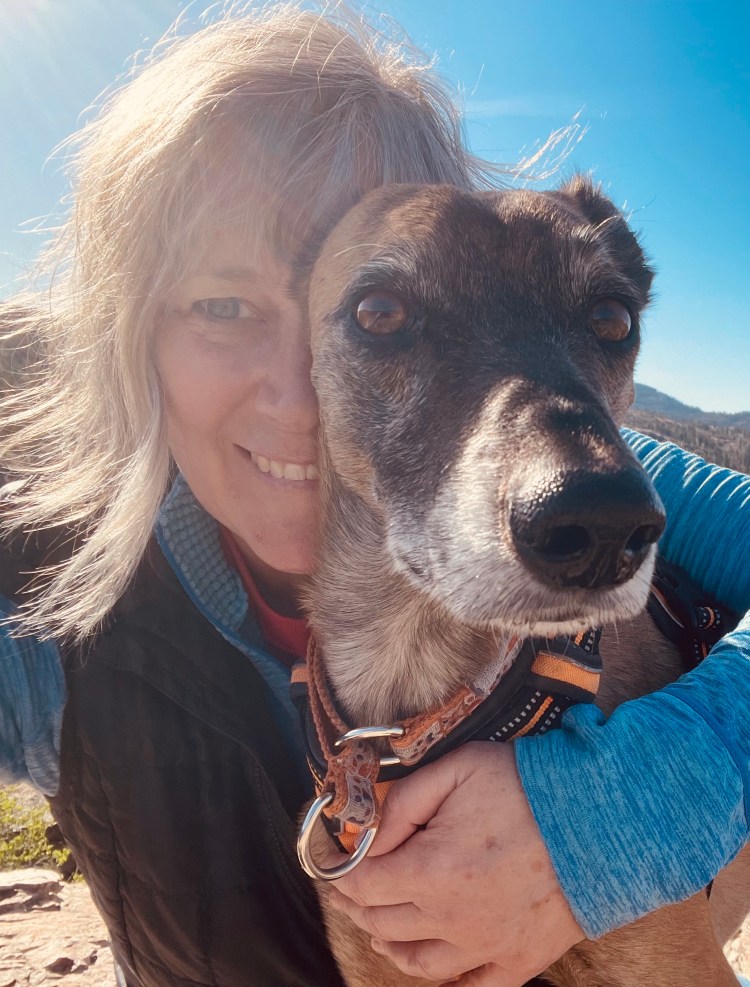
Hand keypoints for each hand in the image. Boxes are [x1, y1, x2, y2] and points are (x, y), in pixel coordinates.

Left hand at [328, 742, 584, 985]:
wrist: (600, 816)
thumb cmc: (526, 787)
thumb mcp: (455, 771)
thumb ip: (402, 803)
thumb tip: (366, 835)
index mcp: (433, 871)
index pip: (362, 886)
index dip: (338, 874)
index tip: (333, 863)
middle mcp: (454, 918)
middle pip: (382, 924)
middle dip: (357, 905)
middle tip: (350, 889)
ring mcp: (488, 945)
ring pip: (417, 963)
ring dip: (389, 945)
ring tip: (380, 928)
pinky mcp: (520, 959)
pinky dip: (445, 980)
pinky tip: (434, 962)